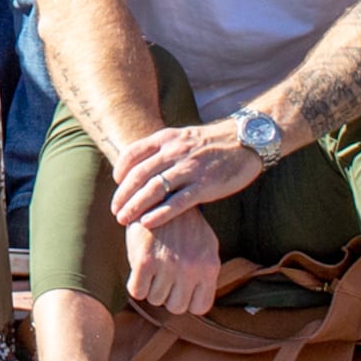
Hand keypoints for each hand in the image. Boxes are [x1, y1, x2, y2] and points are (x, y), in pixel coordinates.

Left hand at [111, 115, 268, 232]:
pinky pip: (177, 202)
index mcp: (166, 138)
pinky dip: (159, 214)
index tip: (116, 185)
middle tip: (114, 211)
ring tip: (123, 220)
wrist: (246, 140)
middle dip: (123, 195)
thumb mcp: (183, 137)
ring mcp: (189, 169)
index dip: (120, 170)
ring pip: (153, 190)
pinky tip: (147, 223)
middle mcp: (174, 152)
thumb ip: (163, 149)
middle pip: (138, 175)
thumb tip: (142, 167)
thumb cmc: (212, 143)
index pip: (133, 153)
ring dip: (134, 206)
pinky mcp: (204, 186)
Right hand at [121, 205, 222, 316]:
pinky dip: (135, 285)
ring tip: (151, 270)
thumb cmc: (182, 223)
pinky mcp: (144, 260)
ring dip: (151, 289)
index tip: (179, 289)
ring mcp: (168, 265)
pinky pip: (137, 291)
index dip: (186, 300)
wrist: (158, 194)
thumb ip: (206, 271)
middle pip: (176, 306)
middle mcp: (191, 268)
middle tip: (162, 278)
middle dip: (168, 296)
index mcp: (209, 266)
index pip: (200, 307)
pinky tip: (138, 271)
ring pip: (155, 299)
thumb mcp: (206, 244)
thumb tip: (200, 300)